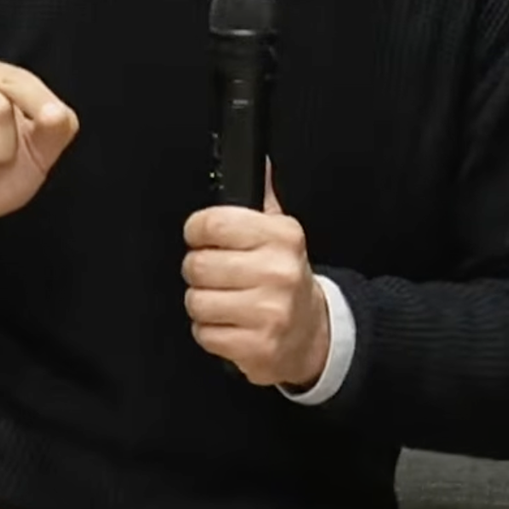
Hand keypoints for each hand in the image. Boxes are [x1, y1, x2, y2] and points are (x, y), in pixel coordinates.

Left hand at [182, 164, 329, 389]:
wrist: (312, 334)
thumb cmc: (286, 279)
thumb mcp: (281, 233)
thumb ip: (261, 198)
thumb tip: (257, 161)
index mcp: (282, 236)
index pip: (214, 223)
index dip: (197, 231)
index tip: (202, 237)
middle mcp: (278, 272)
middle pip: (199, 264)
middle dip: (199, 271)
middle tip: (217, 275)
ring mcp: (269, 312)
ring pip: (197, 301)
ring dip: (203, 304)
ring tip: (225, 301)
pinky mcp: (257, 346)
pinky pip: (205, 334)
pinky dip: (210, 332)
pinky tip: (231, 325)